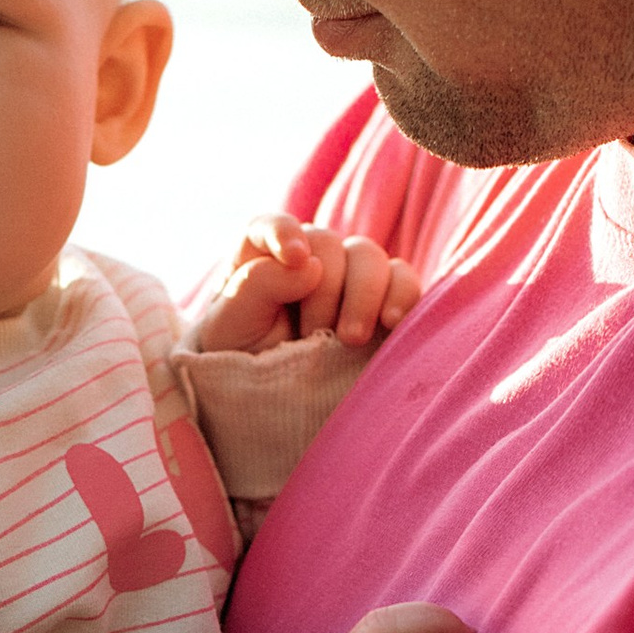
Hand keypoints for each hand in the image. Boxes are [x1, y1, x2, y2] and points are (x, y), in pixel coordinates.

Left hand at [195, 213, 420, 354]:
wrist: (273, 406)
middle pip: (328, 245)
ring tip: (351, 339)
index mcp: (262, 258)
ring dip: (363, 296)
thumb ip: (257, 286)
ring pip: (369, 257)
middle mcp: (308, 259)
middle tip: (315, 332)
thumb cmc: (242, 361)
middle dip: (325, 289)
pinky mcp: (383, 300)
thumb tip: (309, 263)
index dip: (284, 233)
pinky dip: (402, 296)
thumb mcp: (230, 327)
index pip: (269, 226)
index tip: (296, 259)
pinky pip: (403, 281)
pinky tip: (393, 322)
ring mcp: (347, 277)